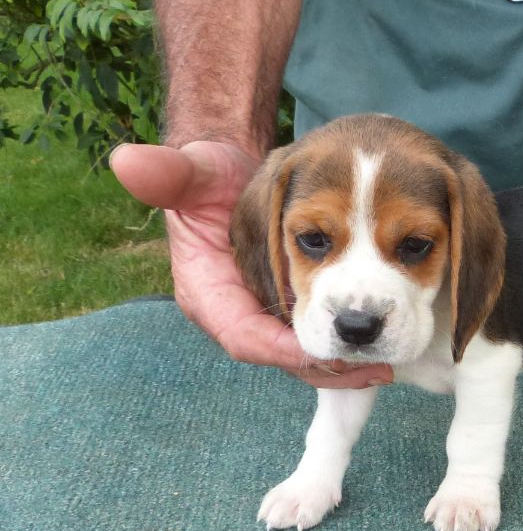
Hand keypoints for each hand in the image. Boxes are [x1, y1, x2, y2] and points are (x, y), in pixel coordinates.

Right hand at [110, 141, 392, 388]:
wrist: (230, 178)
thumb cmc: (210, 175)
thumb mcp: (194, 172)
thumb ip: (170, 174)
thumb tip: (129, 162)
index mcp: (207, 291)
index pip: (243, 335)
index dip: (279, 348)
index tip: (320, 351)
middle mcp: (235, 313)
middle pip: (279, 356)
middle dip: (323, 367)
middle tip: (368, 368)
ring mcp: (263, 316)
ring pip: (301, 355)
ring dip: (342, 365)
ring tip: (384, 364)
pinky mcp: (287, 310)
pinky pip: (316, 338)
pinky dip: (345, 343)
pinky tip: (379, 344)